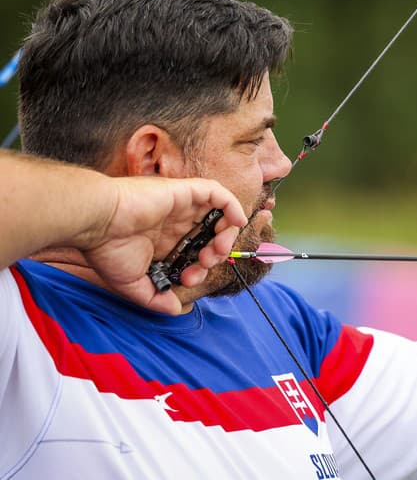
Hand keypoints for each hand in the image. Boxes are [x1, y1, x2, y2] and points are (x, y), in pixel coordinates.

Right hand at [76, 176, 246, 313]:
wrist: (95, 222)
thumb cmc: (107, 250)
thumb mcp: (133, 284)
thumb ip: (156, 298)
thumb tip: (176, 310)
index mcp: (164, 241)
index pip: (195, 254)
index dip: (199, 270)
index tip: (188, 279)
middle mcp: (175, 222)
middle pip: (211, 236)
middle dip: (216, 253)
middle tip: (206, 263)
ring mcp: (181, 206)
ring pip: (219, 216)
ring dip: (226, 234)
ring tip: (217, 248)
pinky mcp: (184, 191)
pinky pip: (218, 193)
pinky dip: (232, 205)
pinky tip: (236, 221)